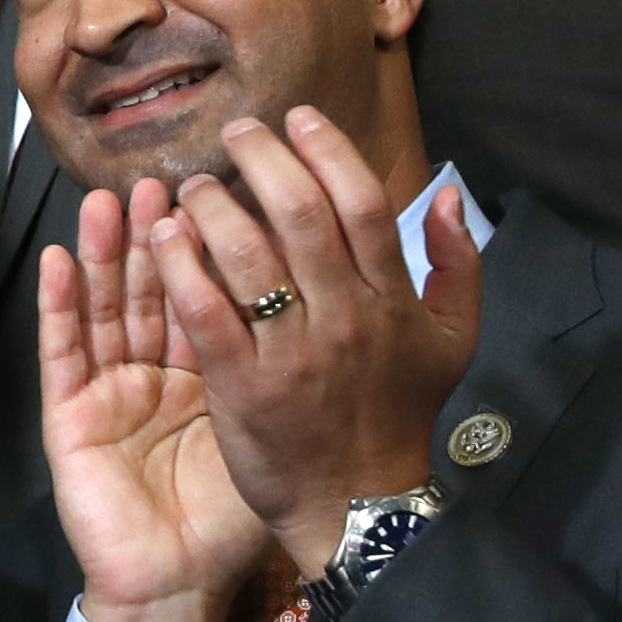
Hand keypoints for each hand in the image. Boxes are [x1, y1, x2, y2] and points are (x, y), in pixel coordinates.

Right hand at [35, 180, 275, 621]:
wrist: (178, 586)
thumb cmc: (232, 519)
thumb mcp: (278, 433)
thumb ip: (302, 371)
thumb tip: (352, 307)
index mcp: (208, 371)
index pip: (210, 292)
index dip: (213, 243)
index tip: (223, 189)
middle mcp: (155, 371)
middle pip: (152, 287)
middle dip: (157, 233)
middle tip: (164, 180)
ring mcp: (109, 390)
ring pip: (104, 306)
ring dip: (102, 252)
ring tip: (105, 200)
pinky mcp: (71, 416)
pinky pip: (63, 353)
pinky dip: (58, 305)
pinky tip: (56, 261)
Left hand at [163, 111, 484, 578]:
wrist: (358, 504)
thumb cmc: (398, 415)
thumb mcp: (452, 341)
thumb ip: (457, 264)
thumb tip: (446, 193)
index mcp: (392, 300)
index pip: (363, 204)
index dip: (328, 150)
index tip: (297, 118)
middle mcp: (345, 317)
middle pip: (301, 215)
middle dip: (262, 160)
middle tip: (234, 134)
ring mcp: (293, 352)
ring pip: (249, 256)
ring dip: (213, 206)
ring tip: (191, 186)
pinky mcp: (245, 387)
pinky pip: (208, 312)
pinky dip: (182, 267)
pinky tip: (165, 237)